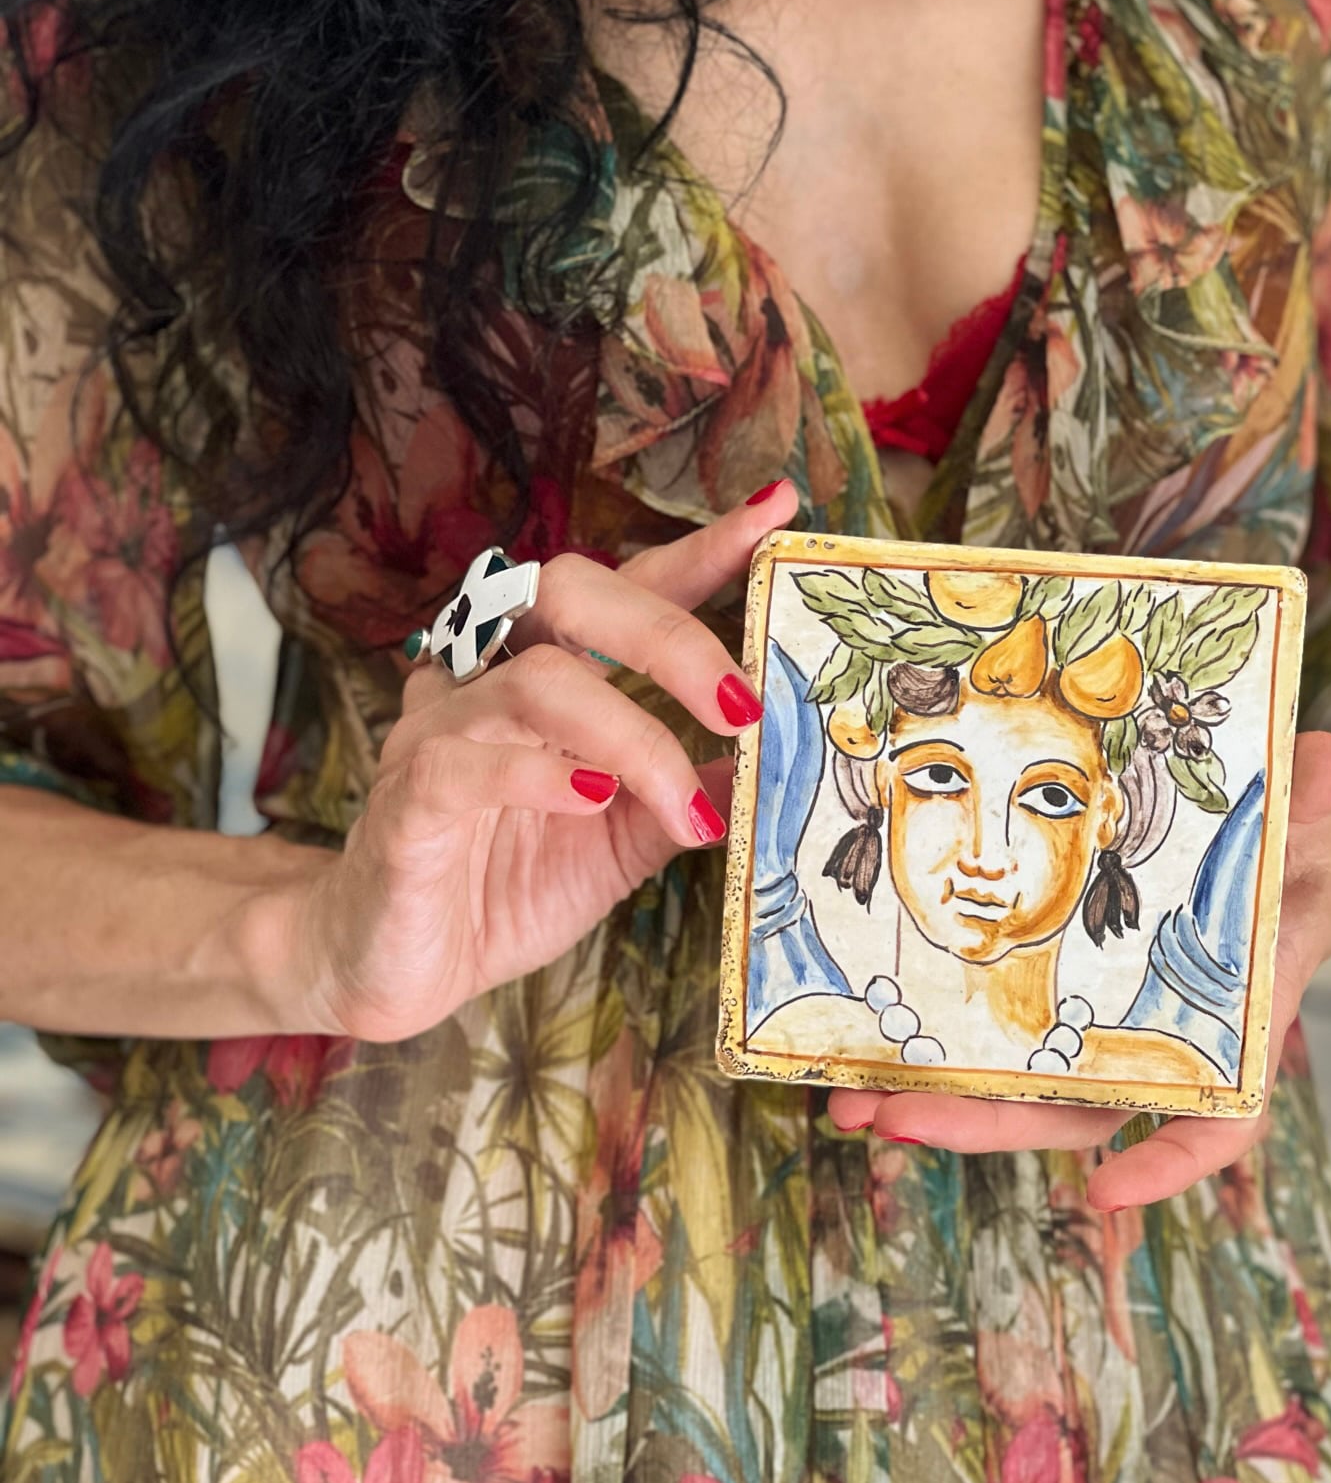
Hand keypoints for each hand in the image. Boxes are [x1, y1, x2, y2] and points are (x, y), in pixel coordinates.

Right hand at [291, 482, 796, 1041]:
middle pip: (567, 589)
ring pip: (535, 681)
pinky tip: (593, 798)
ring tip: (686, 800)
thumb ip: (682, 794)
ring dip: (632, 736)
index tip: (776, 514)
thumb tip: (766, 761)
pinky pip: (465, 762)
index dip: (699, 549)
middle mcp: (487, 678)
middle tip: (742, 705)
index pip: (626, 586)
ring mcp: (438, 730)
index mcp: (547, 673)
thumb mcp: (622, 842)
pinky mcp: (405, 799)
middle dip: (670, 635)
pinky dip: (539, 774)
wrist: (403, 969)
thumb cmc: (506, 889)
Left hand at [826, 732, 1330, 1206]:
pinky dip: (941, 1058)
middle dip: (983, 1125)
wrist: (1293, 852)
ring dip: (939, 1105)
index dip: (1167, 1164)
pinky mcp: (1067, 998)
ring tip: (852, 1108)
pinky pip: (1003, 1044)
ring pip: (1025, 1094)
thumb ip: (1316, 798)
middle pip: (1076, 1114)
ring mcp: (1109, 1026)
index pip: (1219, 1118)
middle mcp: (1165, 1041)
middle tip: (894, 1121)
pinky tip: (872, 1055)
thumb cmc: (1310, 846)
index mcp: (1237, 1018)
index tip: (1107, 1191)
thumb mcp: (1318, 818)